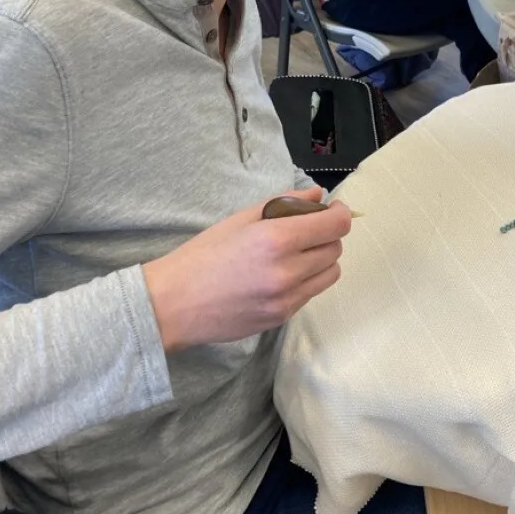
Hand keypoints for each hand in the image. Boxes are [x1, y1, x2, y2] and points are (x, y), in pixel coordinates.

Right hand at [142, 187, 349, 350]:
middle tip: (306, 229)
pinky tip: (281, 274)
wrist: (175, 303)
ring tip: (296, 253)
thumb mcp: (241, 218)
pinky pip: (311, 293)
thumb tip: (318, 196)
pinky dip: (306, 280)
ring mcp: (287, 298)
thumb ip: (285, 203)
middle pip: (336, 248)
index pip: (335, 225)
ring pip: (330, 273)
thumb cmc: (204, 254)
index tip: (332, 210)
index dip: (339, 214)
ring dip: (321, 259)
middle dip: (327, 235)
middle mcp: (288, 271)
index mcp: (276, 239)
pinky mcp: (282, 317)